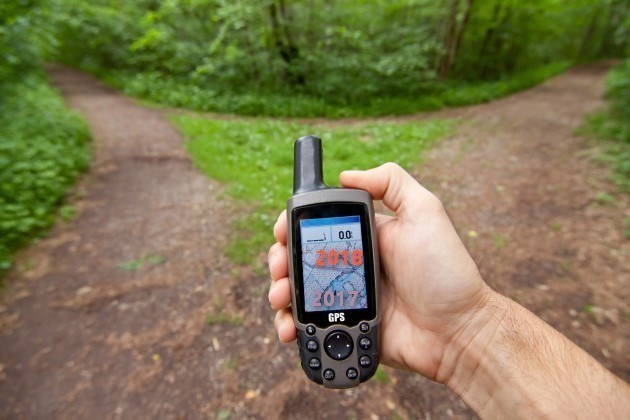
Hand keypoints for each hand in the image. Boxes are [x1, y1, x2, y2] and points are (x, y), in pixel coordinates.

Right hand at [268, 162, 489, 380]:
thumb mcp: (426, 212)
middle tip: (280, 269)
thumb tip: (346, 174)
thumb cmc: (445, 271)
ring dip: (280, 292)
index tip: (282, 231)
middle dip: (280, 260)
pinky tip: (290, 328)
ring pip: (299, 292)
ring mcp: (347, 298)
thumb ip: (392, 183)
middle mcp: (351, 266)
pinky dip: (291, 325)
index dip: (294, 226)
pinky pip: (310, 325)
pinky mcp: (346, 326)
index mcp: (364, 238)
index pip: (318, 226)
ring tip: (282, 298)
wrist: (458, 331)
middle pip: (300, 259)